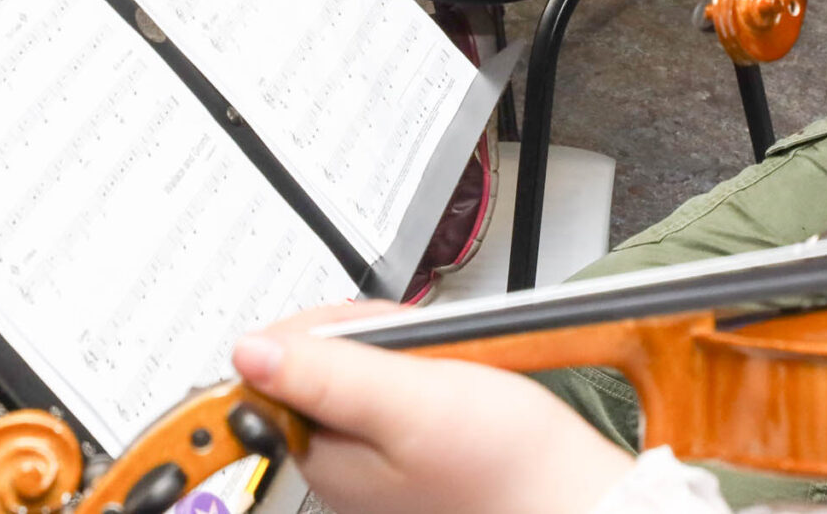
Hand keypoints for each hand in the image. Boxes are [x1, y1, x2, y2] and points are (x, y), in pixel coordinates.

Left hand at [231, 309, 634, 513]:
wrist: (579, 502)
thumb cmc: (505, 467)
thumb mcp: (409, 399)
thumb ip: (325, 373)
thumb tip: (247, 352)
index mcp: (323, 457)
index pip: (281, 363)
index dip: (327, 329)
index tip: (371, 334)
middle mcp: (341, 466)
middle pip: (324, 360)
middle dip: (376, 338)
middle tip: (423, 351)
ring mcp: (378, 463)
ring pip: (367, 368)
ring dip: (408, 352)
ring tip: (449, 366)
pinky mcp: (413, 455)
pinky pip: (402, 391)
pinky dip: (429, 373)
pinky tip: (459, 382)